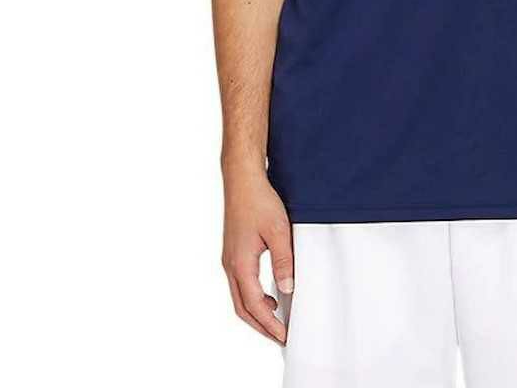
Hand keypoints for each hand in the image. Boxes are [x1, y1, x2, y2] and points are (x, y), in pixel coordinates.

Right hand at [221, 169, 293, 342]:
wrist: (242, 180)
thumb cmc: (259, 201)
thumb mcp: (279, 231)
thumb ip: (283, 261)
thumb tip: (287, 288)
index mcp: (240, 264)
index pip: (255, 305)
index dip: (270, 324)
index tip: (284, 335)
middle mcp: (230, 265)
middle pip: (243, 308)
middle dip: (261, 326)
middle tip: (280, 337)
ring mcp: (229, 259)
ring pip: (239, 298)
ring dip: (256, 313)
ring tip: (276, 322)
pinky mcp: (233, 252)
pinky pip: (240, 284)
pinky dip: (253, 298)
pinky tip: (269, 296)